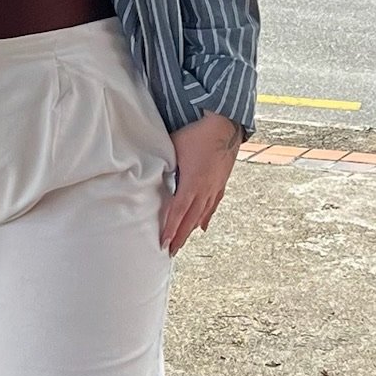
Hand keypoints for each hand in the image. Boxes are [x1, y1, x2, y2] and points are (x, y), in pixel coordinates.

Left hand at [161, 113, 243, 254]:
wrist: (225, 124)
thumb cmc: (197, 133)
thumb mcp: (175, 147)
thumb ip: (164, 164)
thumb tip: (150, 173)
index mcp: (192, 182)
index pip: (178, 211)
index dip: (170, 228)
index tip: (164, 243)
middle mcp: (205, 189)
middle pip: (191, 219)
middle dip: (180, 236)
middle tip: (171, 252)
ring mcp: (215, 186)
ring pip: (202, 214)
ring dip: (191, 230)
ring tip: (182, 241)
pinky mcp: (221, 181)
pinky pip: (213, 204)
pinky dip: (206, 217)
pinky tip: (202, 226)